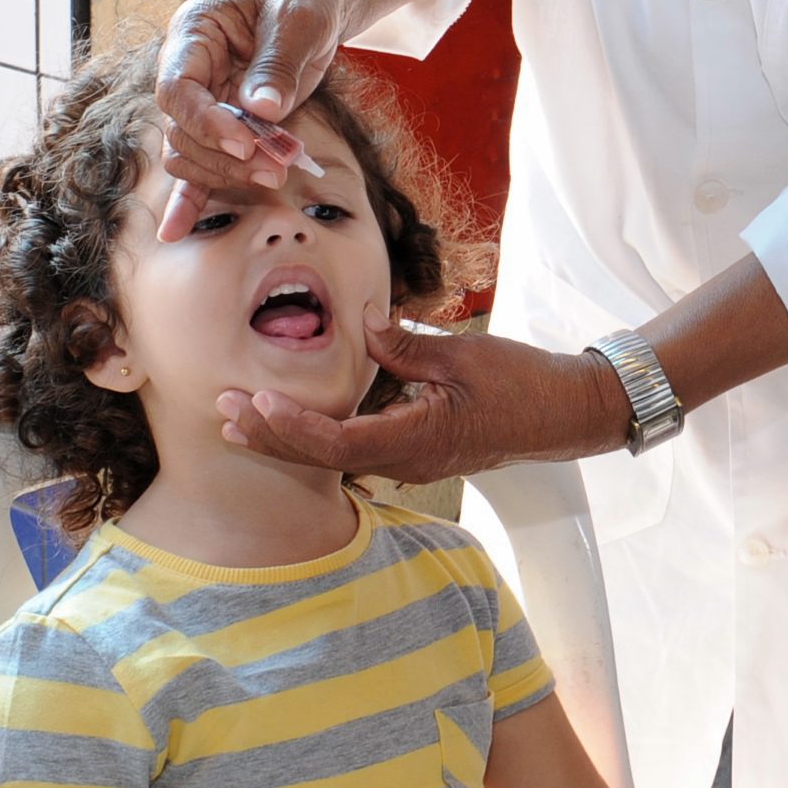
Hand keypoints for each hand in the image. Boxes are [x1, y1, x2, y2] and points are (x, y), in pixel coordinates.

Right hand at [154, 0, 349, 237]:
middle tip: (277, 165)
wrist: (313, 0)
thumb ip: (277, 63)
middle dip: (226, 154)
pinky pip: (196, 166)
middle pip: (182, 128)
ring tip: (278, 173)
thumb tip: (261, 110)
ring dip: (228, 172)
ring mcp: (199, 101)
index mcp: (192, 33)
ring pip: (190, 153)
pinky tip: (175, 231)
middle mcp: (185, 70)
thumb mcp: (298, 20)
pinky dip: (189, 198)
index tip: (246, 140)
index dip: (206, 121)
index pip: (177, 88)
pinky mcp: (219, 127)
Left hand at [218, 318, 630, 484]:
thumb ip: (406, 346)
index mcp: (416, 441)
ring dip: (287, 437)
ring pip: (334, 456)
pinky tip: (291, 422)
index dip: (292, 426)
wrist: (565, 411)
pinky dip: (315, 435)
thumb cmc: (522, 383)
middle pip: (323, 457)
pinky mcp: (415, 450)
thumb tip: (364, 326)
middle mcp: (406, 461)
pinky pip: (353, 449)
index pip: (337, 442)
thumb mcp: (463, 355)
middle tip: (222, 409)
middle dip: (270, 435)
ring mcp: (410, 460)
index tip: (257, 403)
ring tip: (239, 418)